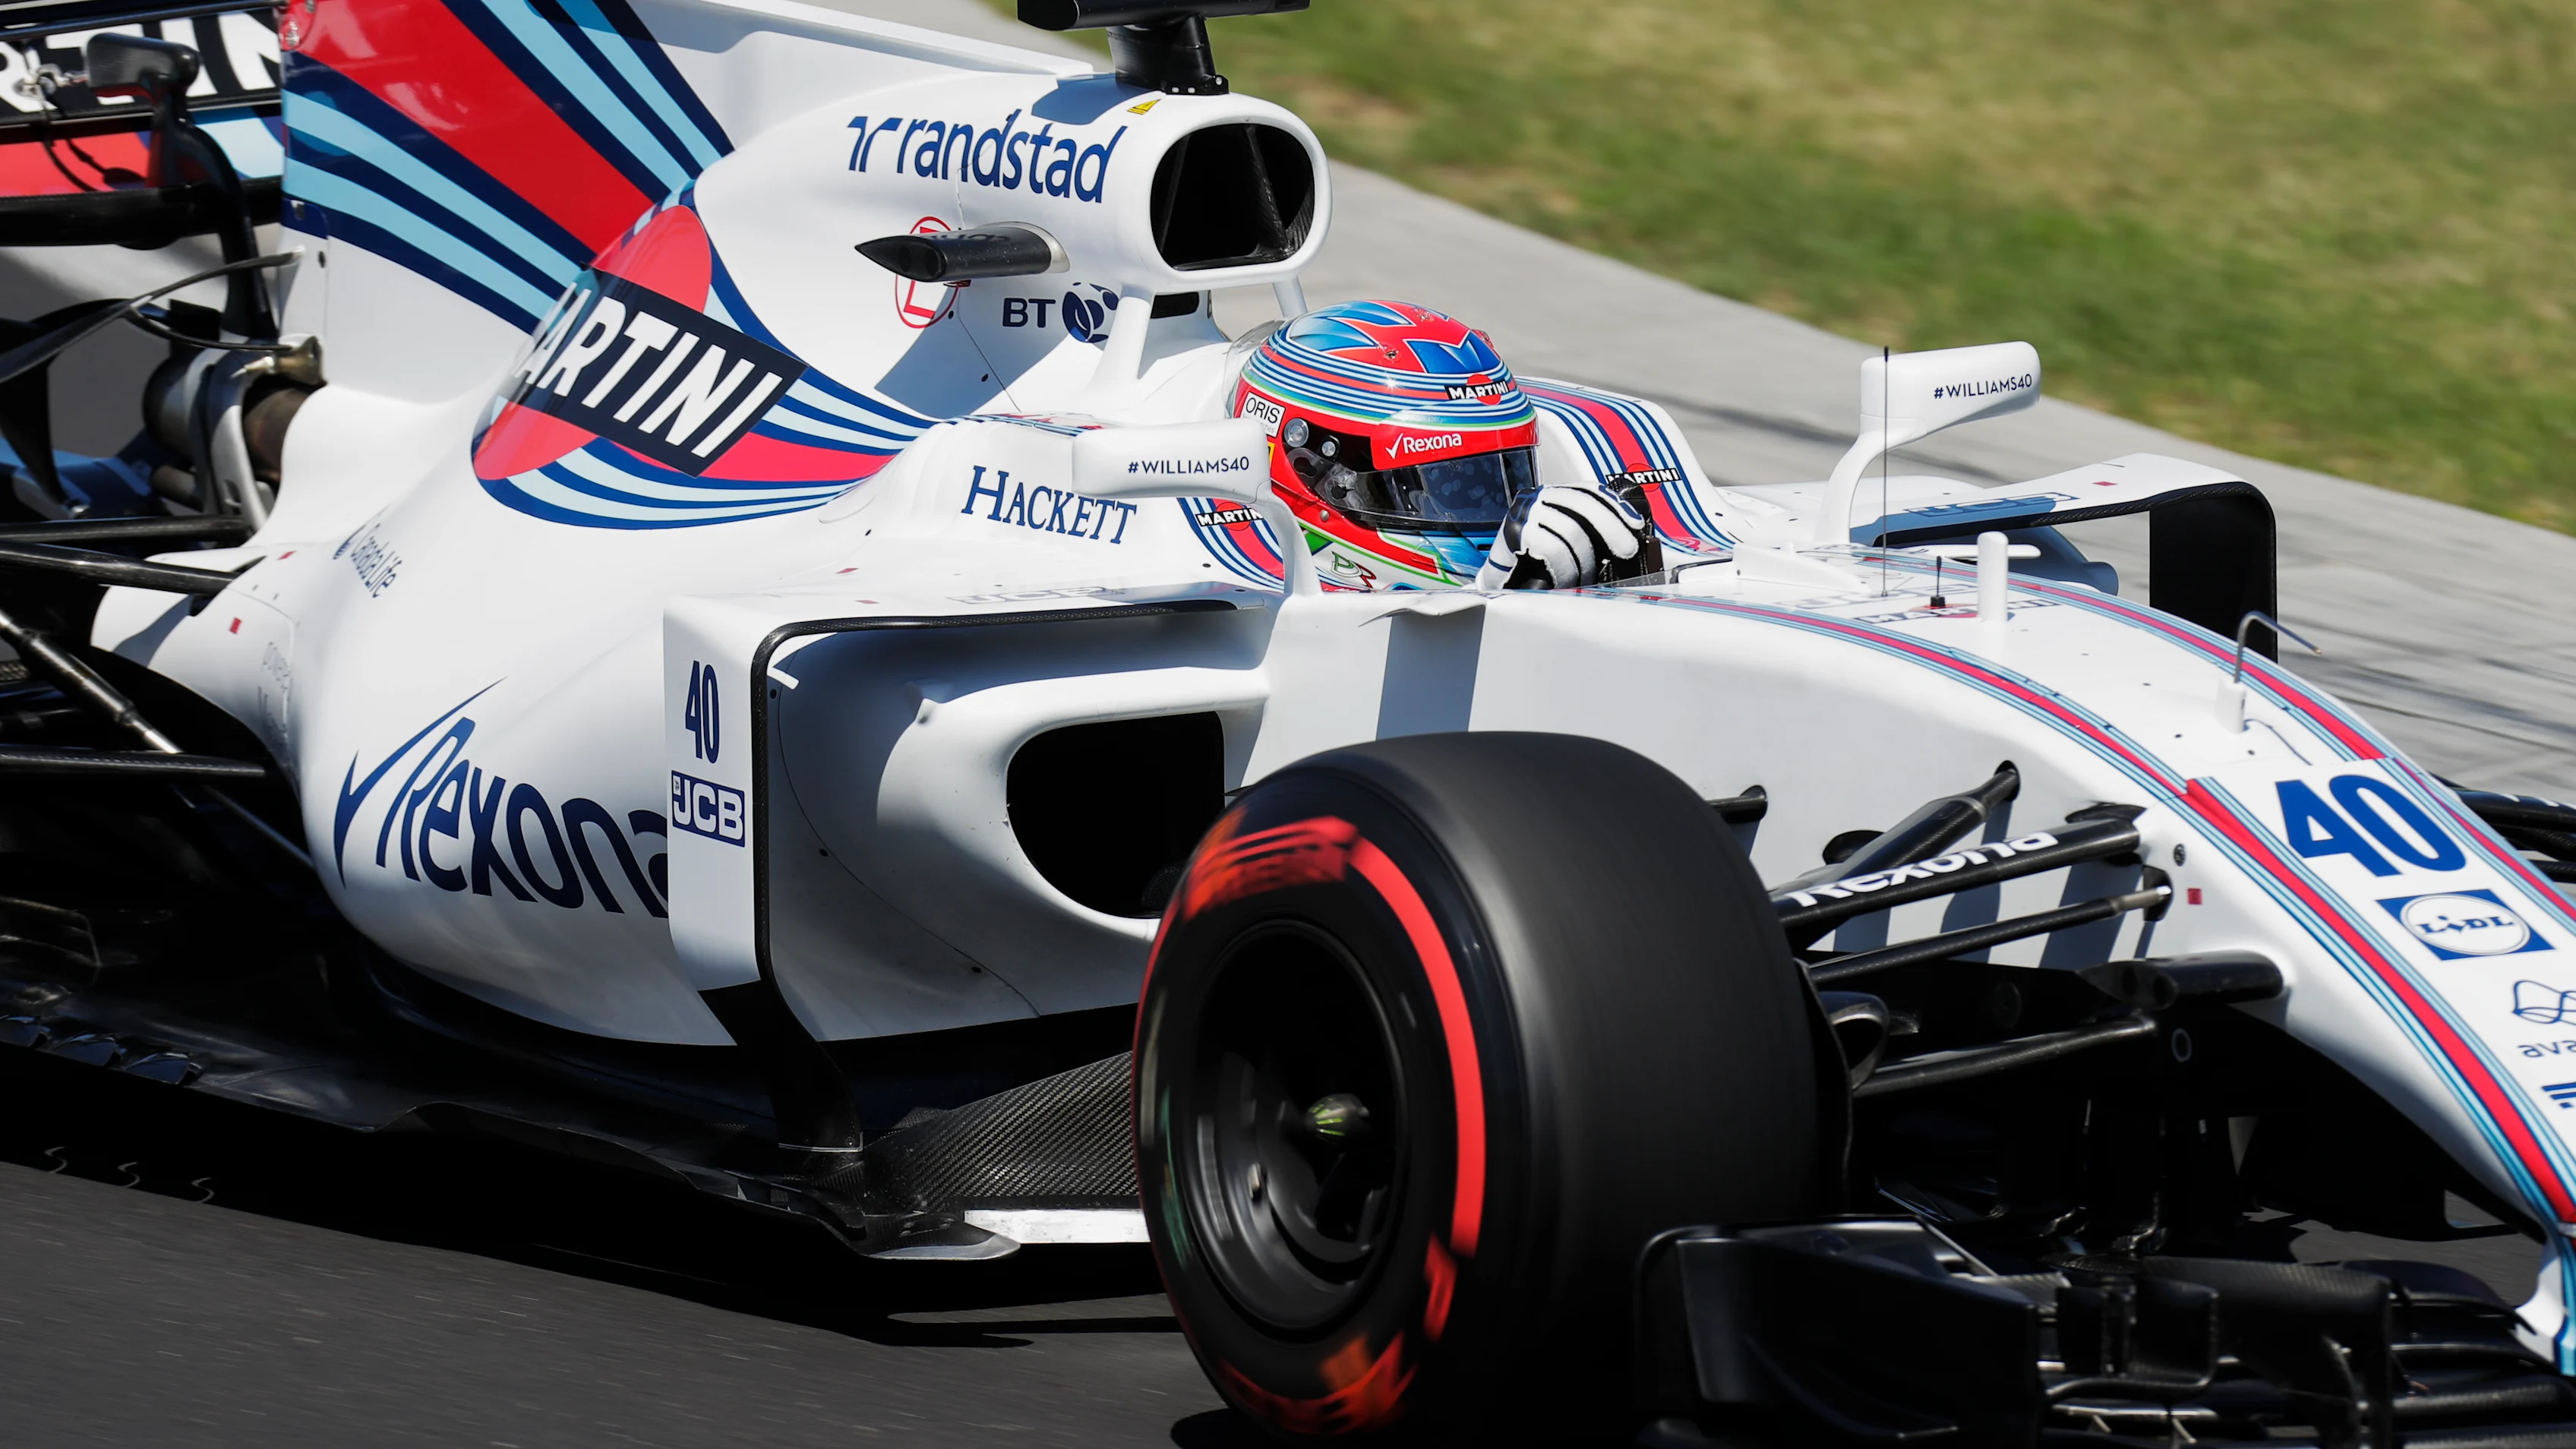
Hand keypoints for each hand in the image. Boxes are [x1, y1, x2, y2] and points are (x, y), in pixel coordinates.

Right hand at [1474, 485, 1651, 590]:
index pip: (1589, 491)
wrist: (1502, 579)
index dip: (1616, 507)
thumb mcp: (1566, 540)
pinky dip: (1567, 568)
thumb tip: (1629, 542)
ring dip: (1586, 559)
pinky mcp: (1515, 534)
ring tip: (1585, 576)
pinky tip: (1567, 579)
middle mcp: (1538, 498)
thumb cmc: (1538, 563)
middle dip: (1611, 529)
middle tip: (1626, 551)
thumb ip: (1591, 534)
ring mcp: (1525, 514)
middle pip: (1584, 505)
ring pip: (1571, 530)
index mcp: (1554, 496)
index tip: (1635, 525)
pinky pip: (1553, 549)